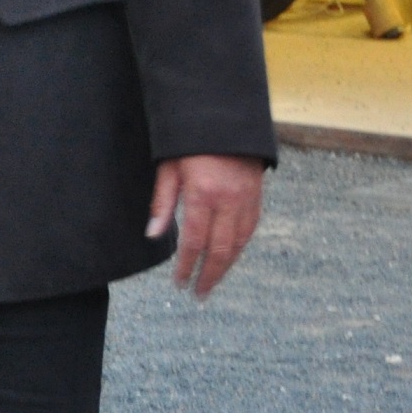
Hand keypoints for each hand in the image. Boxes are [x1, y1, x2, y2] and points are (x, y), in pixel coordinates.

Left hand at [149, 153, 263, 299]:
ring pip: (239, 244)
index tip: (179, 282)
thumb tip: (154, 234)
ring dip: (225, 267)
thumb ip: (163, 202)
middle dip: (209, 276)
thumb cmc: (189, 142)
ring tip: (211, 281)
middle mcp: (229, 201)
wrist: (225, 118)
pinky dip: (239, 248)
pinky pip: (249, 231)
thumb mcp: (168, 167)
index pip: (195, 242)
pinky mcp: (256, 197)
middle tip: (198, 294)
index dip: (187, 266)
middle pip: (220, 250)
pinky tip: (228, 258)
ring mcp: (246, 200)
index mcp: (203, 194)